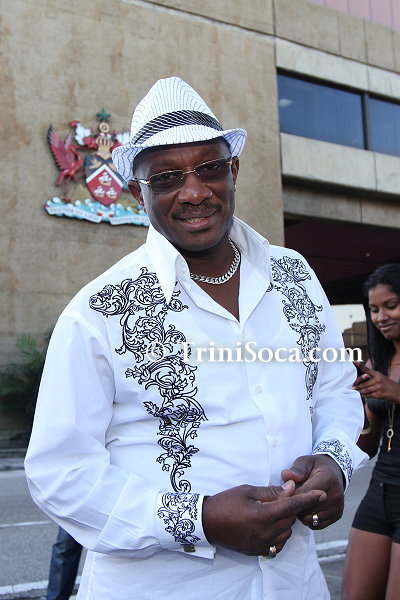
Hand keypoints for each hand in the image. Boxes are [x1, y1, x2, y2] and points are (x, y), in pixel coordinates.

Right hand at [202, 481, 325, 555]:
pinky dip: (279, 534)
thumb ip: (271, 492)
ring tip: (272, 510)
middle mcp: (265, 533)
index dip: (308, 498)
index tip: (322, 493)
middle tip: (282, 496)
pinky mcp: (258, 551)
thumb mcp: (247, 491)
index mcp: (263, 515)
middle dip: (291, 507)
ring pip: (286, 532)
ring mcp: (262, 544)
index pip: (292, 505)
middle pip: (290, 519)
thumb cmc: (226, 502)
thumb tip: (290, 488)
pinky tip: (270, 524)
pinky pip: (278, 544)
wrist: (207, 523)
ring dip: (285, 521)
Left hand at [281, 455, 343, 529]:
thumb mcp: (306, 462)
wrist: (334, 472)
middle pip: (307, 508)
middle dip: (295, 505)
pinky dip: (308, 519)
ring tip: (298, 503)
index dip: (291, 495)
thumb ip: (296, 469)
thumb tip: (285, 475)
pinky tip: (306, 509)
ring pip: (311, 519)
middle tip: (289, 499)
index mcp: (328, 479)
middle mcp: (336, 495)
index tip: (283, 494)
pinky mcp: (337, 516)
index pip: (305, 493)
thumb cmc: (316, 467)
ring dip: (301, 514)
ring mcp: (338, 507)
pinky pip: (316, 525)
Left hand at [352, 363, 399, 403]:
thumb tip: (363, 376)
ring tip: (356, 391)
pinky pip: (369, 395)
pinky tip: (362, 395)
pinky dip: (365, 395)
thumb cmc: (388, 384)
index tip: (355, 362)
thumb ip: (373, 376)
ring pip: (365, 390)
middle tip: (352, 387)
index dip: (361, 366)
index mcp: (378, 374)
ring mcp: (378, 388)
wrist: (397, 391)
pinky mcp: (379, 395)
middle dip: (358, 386)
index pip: (368, 370)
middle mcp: (378, 380)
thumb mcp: (381, 377)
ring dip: (360, 391)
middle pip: (364, 384)